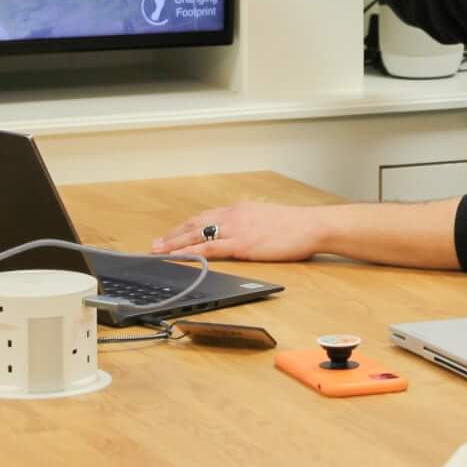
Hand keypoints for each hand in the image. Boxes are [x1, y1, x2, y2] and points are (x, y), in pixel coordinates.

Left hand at [148, 200, 329, 261]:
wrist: (311, 226)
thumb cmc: (295, 225)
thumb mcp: (266, 218)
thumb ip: (249, 223)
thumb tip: (241, 232)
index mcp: (239, 210)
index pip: (205, 217)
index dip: (185, 227)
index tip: (171, 234)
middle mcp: (233, 216)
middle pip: (195, 224)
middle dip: (173, 235)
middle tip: (155, 244)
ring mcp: (237, 229)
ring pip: (197, 235)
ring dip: (175, 244)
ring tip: (159, 251)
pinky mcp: (242, 244)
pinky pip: (210, 249)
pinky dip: (192, 252)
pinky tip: (180, 256)